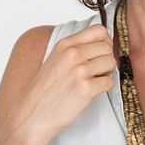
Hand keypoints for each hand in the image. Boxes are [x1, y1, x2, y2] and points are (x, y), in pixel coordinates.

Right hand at [18, 25, 116, 144]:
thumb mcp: (55, 60)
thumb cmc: (45, 90)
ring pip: (111, 63)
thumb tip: (102, 43)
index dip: (105, 41)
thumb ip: (74, 49)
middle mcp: (72, 54)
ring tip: (94, 81)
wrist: (33, 114)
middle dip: (106, 59)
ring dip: (107, 73)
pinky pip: (109, 82)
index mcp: (65, 44)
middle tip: (97, 71)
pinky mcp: (85, 89)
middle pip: (107, 47)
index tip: (100, 53)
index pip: (98, 30)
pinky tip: (92, 91)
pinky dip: (105, 88)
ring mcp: (79, 71)